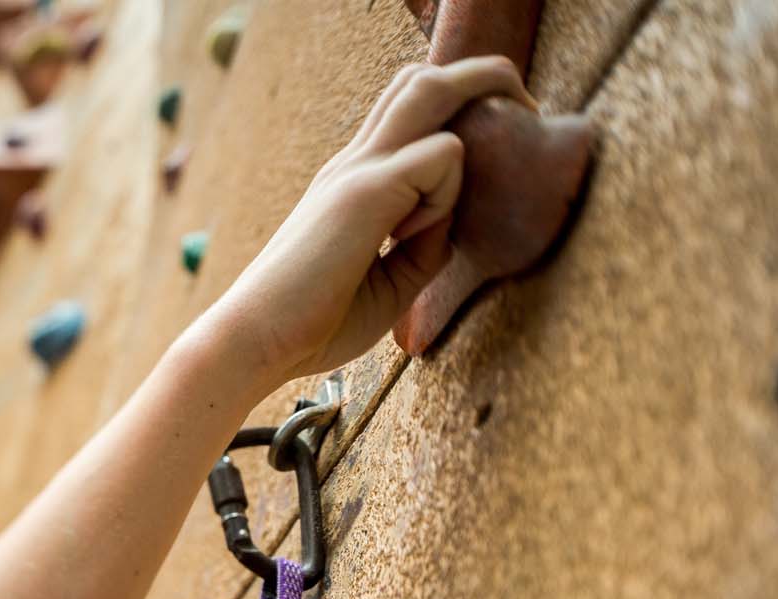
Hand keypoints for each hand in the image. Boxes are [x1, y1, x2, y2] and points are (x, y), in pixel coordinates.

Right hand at [196, 56, 536, 386]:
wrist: (252, 342)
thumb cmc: (311, 325)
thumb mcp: (388, 283)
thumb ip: (424, 247)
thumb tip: (456, 221)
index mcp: (353, 181)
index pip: (409, 110)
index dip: (454, 121)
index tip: (469, 181)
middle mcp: (355, 163)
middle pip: (424, 78)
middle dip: (488, 79)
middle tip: (526, 115)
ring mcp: (358, 170)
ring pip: (432, 87)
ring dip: (479, 104)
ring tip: (487, 159)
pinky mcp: (366, 191)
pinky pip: (443, 156)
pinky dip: (448, 195)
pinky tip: (411, 238)